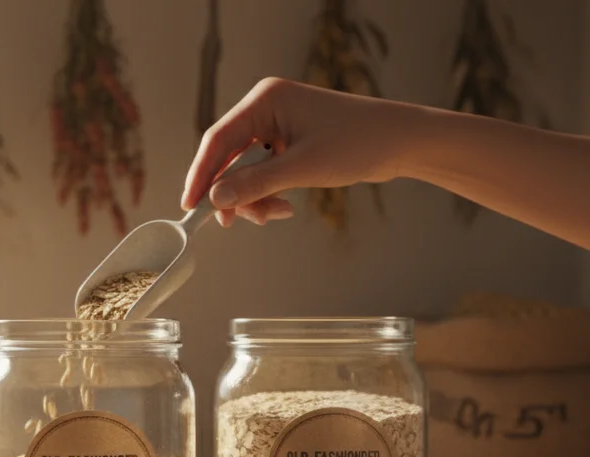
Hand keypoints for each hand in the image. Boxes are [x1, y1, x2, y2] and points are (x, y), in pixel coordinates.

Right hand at [182, 78, 419, 225]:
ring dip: (253, 197)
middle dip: (233, 192)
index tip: (189, 207)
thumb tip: (215, 199)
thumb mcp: (301, 168)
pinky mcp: (290, 139)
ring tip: (272, 216)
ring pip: (246, 167)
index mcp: (265, 100)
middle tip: (233, 222)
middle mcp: (267, 107)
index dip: (200, 175)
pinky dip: (267, 192)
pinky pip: (263, 170)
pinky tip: (283, 208)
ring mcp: (278, 123)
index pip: (217, 139)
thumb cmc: (356, 144)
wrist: (399, 141)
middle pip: (229, 155)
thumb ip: (255, 184)